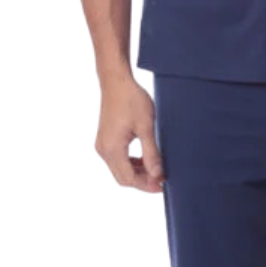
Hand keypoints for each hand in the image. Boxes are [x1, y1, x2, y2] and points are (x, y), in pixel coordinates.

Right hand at [95, 75, 165, 193]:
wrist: (116, 81)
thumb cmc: (132, 100)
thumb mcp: (146, 127)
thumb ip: (151, 153)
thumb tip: (157, 174)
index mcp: (112, 148)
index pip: (129, 178)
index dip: (146, 185)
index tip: (163, 184)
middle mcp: (103, 150)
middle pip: (122, 177)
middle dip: (142, 181)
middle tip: (162, 179)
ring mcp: (102, 145)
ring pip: (119, 169)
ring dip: (137, 172)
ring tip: (156, 169)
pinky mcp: (104, 139)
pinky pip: (117, 159)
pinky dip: (131, 163)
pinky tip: (145, 159)